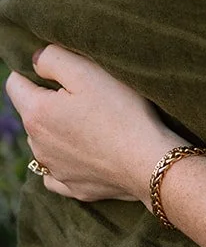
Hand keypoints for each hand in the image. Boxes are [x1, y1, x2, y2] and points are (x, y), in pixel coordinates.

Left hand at [5, 45, 185, 205]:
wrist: (148, 161)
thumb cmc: (121, 112)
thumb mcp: (88, 72)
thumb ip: (53, 59)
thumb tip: (35, 60)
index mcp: (37, 114)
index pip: (15, 84)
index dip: (32, 71)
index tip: (58, 68)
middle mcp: (37, 145)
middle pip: (33, 113)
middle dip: (50, 101)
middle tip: (85, 93)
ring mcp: (54, 170)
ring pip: (45, 141)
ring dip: (60, 129)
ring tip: (94, 121)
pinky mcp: (72, 187)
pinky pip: (58, 171)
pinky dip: (67, 159)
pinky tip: (88, 152)